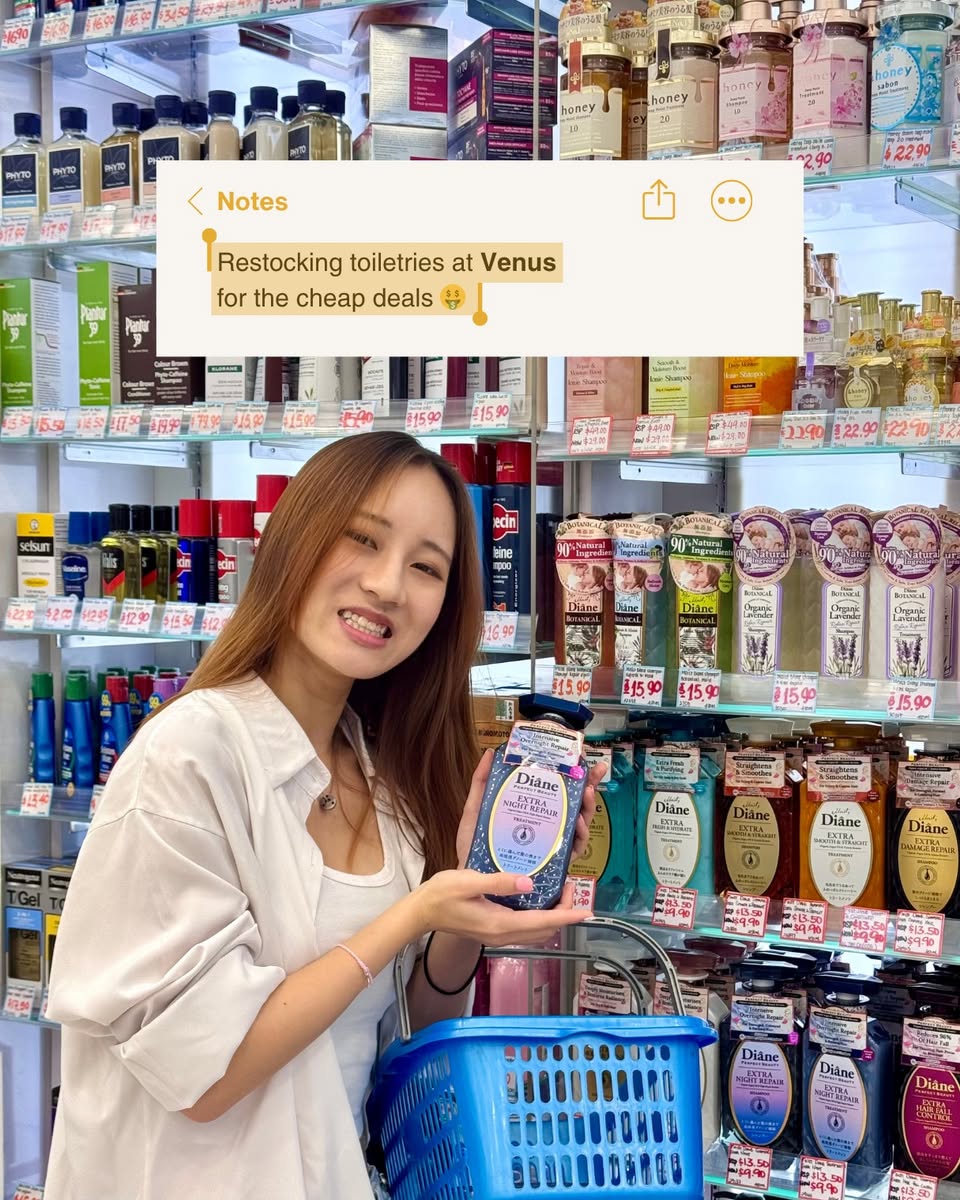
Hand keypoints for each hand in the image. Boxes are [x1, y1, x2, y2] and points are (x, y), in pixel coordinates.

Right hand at [411, 870, 589, 947]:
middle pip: (544, 930)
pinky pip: (525, 929)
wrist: (421, 912)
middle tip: (571, 887)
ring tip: (560, 892)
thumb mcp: (470, 882)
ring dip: (552, 916)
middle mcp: (503, 935)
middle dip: (564, 913)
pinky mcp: (494, 932)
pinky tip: (538, 899)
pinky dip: (539, 917)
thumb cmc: (442, 895)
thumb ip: (499, 882)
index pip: (543, 922)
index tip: (586, 911)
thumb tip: (530, 882)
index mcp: (500, 924)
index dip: (567, 916)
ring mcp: (498, 936)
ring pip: (536, 932)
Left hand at [456, 751, 606, 869]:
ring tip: (587, 793)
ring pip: (579, 823)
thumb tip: (491, 752)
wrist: (471, 879)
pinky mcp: (553, 862)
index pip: (556, 789)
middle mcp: (546, 825)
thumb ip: (482, 782)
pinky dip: (580, 834)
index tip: (583, 757)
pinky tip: (577, 822)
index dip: (572, 774)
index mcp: (531, 810)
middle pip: (574, 803)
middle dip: (590, 785)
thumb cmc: (474, 845)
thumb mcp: (476, 809)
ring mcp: (552, 843)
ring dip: (587, 807)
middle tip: (597, 770)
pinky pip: (574, 848)